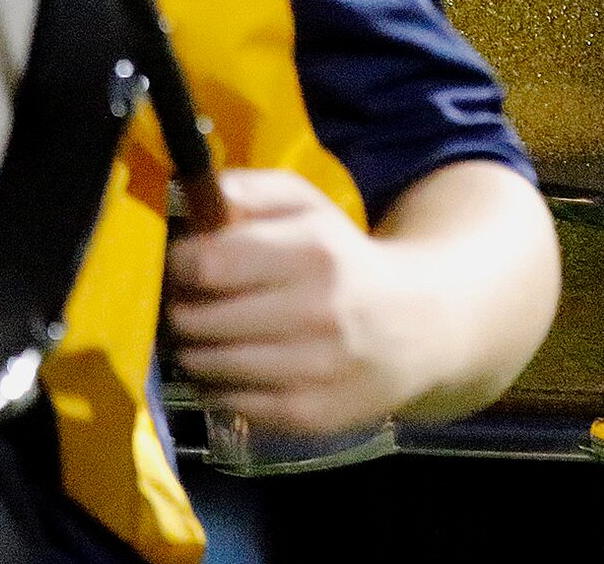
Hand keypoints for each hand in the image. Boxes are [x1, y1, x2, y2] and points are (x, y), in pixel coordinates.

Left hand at [165, 168, 437, 437]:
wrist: (422, 326)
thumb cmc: (347, 260)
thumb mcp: (312, 207)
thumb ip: (254, 189)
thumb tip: (197, 193)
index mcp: (313, 251)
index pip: (207, 263)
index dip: (181, 263)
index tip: (186, 263)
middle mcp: (314, 311)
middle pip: (196, 319)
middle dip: (184, 308)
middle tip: (195, 302)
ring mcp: (311, 369)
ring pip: (205, 365)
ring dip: (195, 349)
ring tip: (211, 335)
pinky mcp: (306, 414)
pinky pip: (227, 401)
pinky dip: (217, 386)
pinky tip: (234, 367)